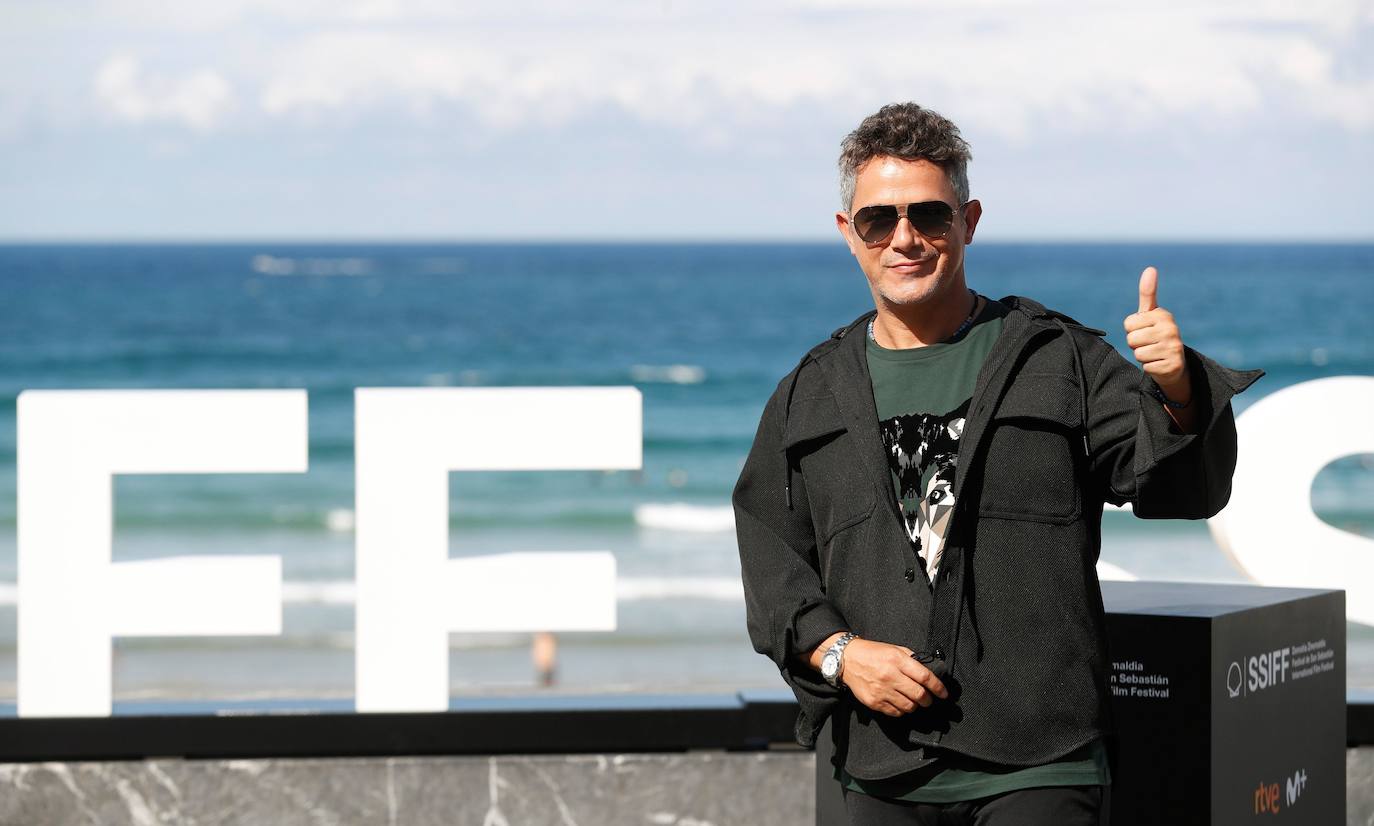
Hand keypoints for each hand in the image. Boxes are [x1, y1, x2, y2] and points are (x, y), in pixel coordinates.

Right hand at [839, 638, 948, 717]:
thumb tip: (929, 672)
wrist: (847, 659)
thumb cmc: (873, 653)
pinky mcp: (874, 702)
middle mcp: (890, 676)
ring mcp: (881, 690)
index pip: (925, 677)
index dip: (938, 687)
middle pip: (919, 695)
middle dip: (928, 700)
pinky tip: (900, 703)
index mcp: (897, 660)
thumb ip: (911, 659)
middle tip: (929, 699)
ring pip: (909, 707)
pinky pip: (895, 712)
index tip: (944, 693)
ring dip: (915, 706)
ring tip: (913, 701)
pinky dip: (901, 710)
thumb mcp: (894, 649)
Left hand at [1123, 266, 1190, 402]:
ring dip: (1142, 356)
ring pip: (1138, 354)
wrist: (1173, 363)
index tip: (1144, 330)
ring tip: (1153, 353)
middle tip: (1149, 344)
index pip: (1128, 324)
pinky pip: (1146, 367)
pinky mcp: (1173, 365)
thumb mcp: (1150, 314)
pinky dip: (1149, 368)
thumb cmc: (1156, 334)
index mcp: (1163, 315)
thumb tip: (1150, 268)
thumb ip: (1147, 293)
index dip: (1132, 330)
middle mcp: (1171, 329)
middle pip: (1132, 339)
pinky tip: (1159, 363)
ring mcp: (1174, 348)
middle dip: (1136, 344)